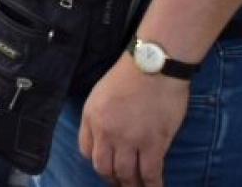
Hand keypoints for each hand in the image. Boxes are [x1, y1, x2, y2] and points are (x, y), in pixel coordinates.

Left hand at [79, 58, 187, 185]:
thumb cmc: (129, 76)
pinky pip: (150, 174)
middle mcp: (106, 131)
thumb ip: (100, 117)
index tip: (107, 167)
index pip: (86, 151)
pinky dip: (153, 185)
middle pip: (103, 167)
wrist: (154, 66)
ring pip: (126, 174)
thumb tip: (107, 138)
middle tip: (122, 184)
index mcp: (91, 117)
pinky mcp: (154, 143)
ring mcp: (130, 139)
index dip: (97, 163)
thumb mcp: (101, 94)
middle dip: (112, 179)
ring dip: (131, 185)